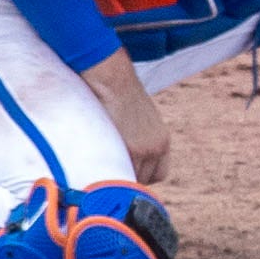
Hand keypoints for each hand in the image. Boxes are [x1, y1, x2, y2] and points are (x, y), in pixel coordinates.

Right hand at [81, 52, 170, 182]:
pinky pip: (119, 173)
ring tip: (101, 164)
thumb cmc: (118, 95)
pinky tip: (97, 162)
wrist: (113, 78)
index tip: (126, 172)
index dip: (141, 175)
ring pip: (131, 179)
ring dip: (116, 176)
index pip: (159, 174)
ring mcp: (145, 150)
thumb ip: (137, 140)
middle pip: (144, 180)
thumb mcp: (137, 120)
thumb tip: (122, 158)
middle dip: (128, 177)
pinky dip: (108, 172)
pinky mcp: (131, 149)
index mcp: (162, 139)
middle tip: (111, 171)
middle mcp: (158, 147)